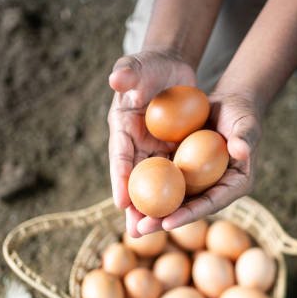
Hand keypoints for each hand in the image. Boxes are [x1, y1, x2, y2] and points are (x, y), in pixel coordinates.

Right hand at [107, 50, 195, 236]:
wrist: (171, 69)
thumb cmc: (152, 65)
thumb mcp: (140, 64)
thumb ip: (128, 71)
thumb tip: (116, 80)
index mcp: (122, 128)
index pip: (120, 156)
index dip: (120, 178)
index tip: (122, 201)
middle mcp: (135, 145)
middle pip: (134, 180)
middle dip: (133, 207)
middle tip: (135, 231)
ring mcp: (153, 151)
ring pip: (153, 186)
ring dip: (152, 209)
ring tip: (151, 234)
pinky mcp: (171, 153)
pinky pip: (173, 178)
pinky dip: (174, 195)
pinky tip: (180, 214)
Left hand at [136, 91, 261, 233]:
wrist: (229, 104)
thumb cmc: (242, 112)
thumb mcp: (245, 124)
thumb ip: (245, 138)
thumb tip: (242, 151)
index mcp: (236, 184)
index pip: (212, 203)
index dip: (190, 214)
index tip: (168, 222)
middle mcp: (218, 189)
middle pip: (190, 209)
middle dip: (164, 221)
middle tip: (140, 230)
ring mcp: (201, 183)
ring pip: (176, 200)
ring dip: (153, 212)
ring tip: (130, 224)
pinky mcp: (187, 173)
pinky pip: (167, 183)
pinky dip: (150, 190)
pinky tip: (129, 198)